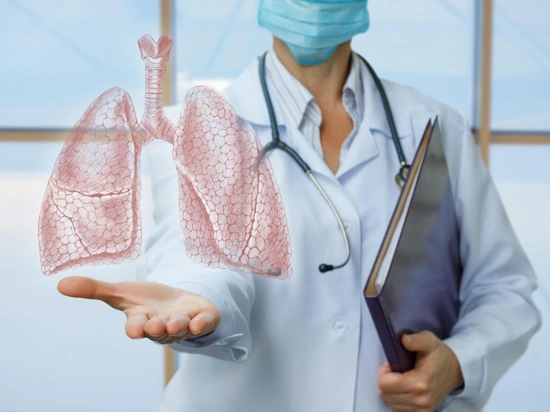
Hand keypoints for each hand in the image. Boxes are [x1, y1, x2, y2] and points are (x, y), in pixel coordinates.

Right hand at [57, 276, 220, 343]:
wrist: (180, 303)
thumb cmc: (149, 301)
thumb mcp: (122, 293)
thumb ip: (95, 290)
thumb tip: (60, 284)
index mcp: (142, 320)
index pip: (136, 326)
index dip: (135, 327)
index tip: (134, 328)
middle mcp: (162, 325)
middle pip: (158, 330)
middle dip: (156, 329)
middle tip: (155, 325)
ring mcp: (183, 323)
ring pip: (180, 328)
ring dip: (178, 326)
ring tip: (175, 323)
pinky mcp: (202, 319)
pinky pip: (203, 324)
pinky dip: (202, 324)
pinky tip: (198, 321)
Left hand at [378, 331, 463, 411]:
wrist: (455, 371)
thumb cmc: (439, 354)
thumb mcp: (429, 340)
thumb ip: (416, 340)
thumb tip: (404, 340)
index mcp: (421, 382)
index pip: (385, 385)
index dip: (383, 373)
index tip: (391, 365)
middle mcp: (421, 400)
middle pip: (385, 395)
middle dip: (385, 381)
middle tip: (395, 371)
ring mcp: (422, 409)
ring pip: (390, 404)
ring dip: (390, 391)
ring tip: (400, 379)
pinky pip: (398, 410)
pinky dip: (397, 400)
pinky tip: (404, 389)